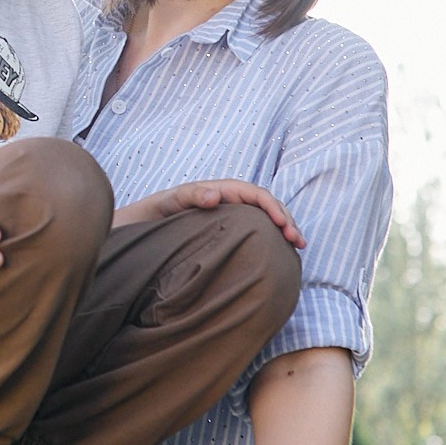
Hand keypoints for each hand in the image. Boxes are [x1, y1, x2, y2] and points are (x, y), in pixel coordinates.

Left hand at [122, 179, 303, 247]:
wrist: (147, 223)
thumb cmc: (161, 210)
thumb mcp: (172, 201)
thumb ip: (190, 196)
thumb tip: (214, 196)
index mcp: (222, 191)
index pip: (255, 194)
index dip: (271, 207)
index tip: (281, 225)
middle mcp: (231, 201)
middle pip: (266, 206)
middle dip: (285, 220)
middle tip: (297, 241)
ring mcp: (232, 215)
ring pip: (266, 219)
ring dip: (284, 229)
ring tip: (298, 247)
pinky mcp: (231, 230)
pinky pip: (257, 230)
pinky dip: (272, 238)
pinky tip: (282, 253)